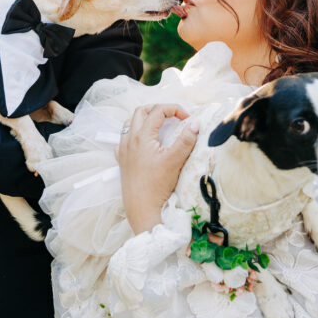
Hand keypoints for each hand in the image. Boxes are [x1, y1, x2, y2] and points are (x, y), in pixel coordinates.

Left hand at [118, 104, 199, 233]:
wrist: (142, 208)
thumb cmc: (158, 185)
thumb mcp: (175, 160)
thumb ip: (186, 140)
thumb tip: (196, 123)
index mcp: (142, 136)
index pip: (158, 111)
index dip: (174, 109)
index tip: (186, 118)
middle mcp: (129, 140)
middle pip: (140, 112)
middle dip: (157, 109)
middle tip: (172, 116)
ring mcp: (123, 150)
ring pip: (129, 123)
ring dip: (144, 119)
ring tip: (158, 125)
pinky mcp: (122, 161)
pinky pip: (123, 140)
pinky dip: (133, 134)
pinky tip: (143, 143)